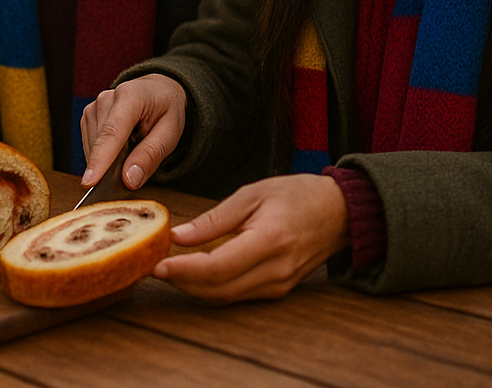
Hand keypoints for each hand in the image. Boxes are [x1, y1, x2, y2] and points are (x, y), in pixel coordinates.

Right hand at [79, 74, 187, 190]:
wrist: (157, 90)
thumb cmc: (165, 110)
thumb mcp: (170, 134)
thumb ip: (150, 156)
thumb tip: (128, 180)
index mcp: (131, 97)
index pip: (112, 132)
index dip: (100, 159)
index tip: (91, 182)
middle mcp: (107, 98)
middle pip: (100, 142)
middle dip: (108, 167)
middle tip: (129, 178)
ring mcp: (94, 106)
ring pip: (92, 146)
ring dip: (106, 161)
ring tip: (129, 155)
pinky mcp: (88, 116)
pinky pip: (90, 145)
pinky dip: (101, 155)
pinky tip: (118, 153)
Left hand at [153, 173, 349, 303]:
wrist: (339, 213)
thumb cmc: (297, 195)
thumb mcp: (252, 194)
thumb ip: (214, 219)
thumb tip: (178, 236)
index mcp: (269, 240)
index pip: (218, 266)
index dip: (184, 270)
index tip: (157, 264)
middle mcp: (275, 270)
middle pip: (218, 289)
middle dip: (181, 282)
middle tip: (153, 266)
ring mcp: (278, 285)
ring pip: (225, 297)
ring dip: (193, 288)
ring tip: (168, 269)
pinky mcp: (277, 291)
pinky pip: (237, 296)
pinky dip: (211, 288)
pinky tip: (194, 273)